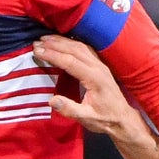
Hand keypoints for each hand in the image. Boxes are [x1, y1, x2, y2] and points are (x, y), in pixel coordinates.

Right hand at [33, 35, 153, 149]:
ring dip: (62, 41)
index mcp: (95, 78)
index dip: (53, 55)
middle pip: (75, 49)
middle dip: (54, 44)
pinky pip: (84, 49)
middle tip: (36, 42)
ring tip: (45, 39)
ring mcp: (100, 65)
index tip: (37, 51)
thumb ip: (70, 109)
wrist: (122, 119)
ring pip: (80, 46)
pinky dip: (71, 43)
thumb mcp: (87, 118)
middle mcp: (98, 67)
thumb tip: (52, 100)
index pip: (70, 61)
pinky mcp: (100, 65)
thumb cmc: (105, 119)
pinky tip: (62, 42)